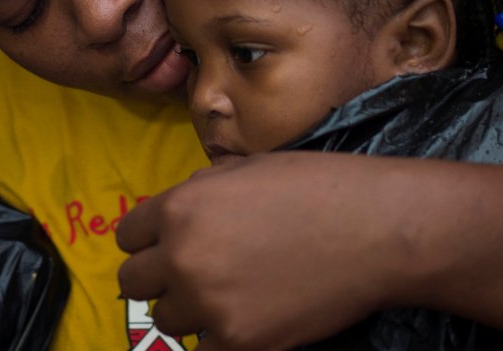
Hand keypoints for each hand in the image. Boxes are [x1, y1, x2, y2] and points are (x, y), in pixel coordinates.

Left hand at [117, 151, 414, 349]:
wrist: (376, 230)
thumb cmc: (316, 186)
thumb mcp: (245, 168)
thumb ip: (200, 190)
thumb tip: (178, 210)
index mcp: (180, 207)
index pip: (126, 236)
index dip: (147, 239)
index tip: (166, 245)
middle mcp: (183, 256)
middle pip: (132, 282)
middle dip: (158, 277)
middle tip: (191, 274)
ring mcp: (208, 303)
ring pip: (165, 319)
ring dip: (188, 309)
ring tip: (225, 295)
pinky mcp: (239, 341)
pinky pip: (204, 349)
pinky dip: (222, 337)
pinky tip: (249, 317)